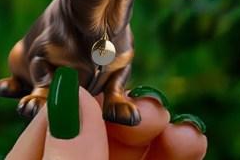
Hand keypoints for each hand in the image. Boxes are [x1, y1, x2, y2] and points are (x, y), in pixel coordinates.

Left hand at [6, 77, 206, 159]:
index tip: (113, 87)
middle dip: (131, 117)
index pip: (49, 125)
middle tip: (155, 113)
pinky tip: (191, 140)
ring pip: (131, 150)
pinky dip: (174, 154)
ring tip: (186, 132)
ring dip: (162, 134)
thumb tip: (71, 93)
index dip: (83, 101)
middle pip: (97, 133)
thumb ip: (66, 156)